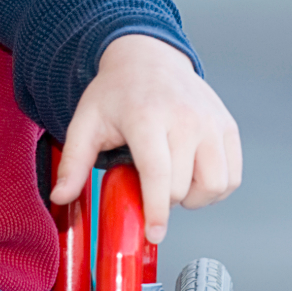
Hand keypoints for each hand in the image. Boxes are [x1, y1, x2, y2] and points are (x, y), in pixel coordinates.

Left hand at [50, 34, 240, 242]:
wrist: (147, 56)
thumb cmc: (115, 92)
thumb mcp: (85, 121)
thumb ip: (74, 162)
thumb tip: (59, 197)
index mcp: (146, 116)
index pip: (158, 174)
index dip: (156, 210)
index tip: (154, 234)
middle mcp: (185, 118)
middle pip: (182, 186)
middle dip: (163, 199)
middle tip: (146, 183)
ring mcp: (211, 122)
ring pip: (215, 186)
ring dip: (193, 197)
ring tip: (171, 182)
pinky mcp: (227, 127)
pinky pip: (232, 176)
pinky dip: (215, 188)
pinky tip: (192, 176)